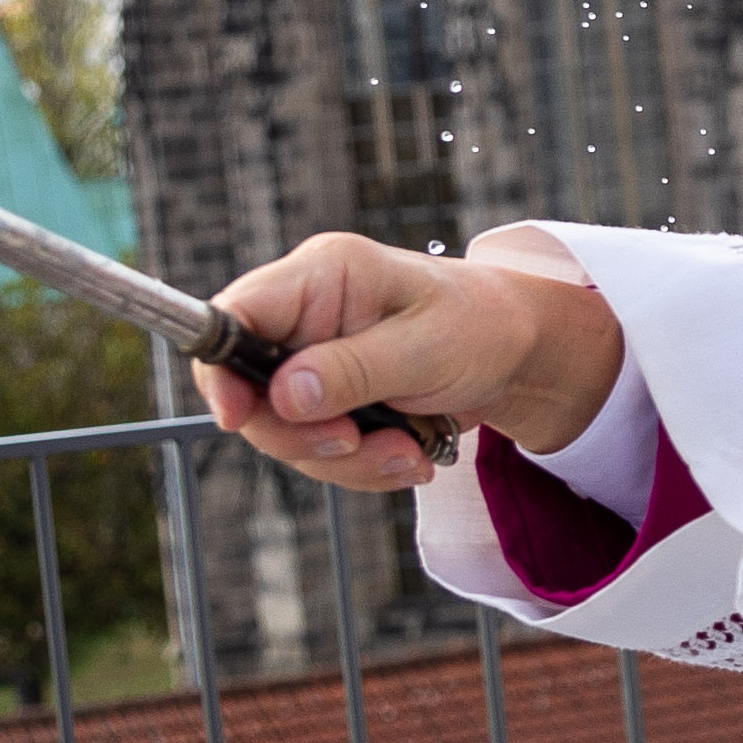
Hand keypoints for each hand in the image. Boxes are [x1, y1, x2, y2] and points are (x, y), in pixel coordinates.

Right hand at [197, 225, 626, 491]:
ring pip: (286, 434)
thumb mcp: (428, 345)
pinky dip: (364, 467)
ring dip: (345, 459)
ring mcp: (314, 364)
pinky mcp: (330, 405)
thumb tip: (282, 395)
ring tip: (407, 452)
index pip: (235, 315)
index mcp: (321, 275)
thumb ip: (353, 369)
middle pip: (248, 390)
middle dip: (300, 434)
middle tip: (354, 442)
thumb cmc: (481, 326)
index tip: (239, 417)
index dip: (220, 369)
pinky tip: (410, 456)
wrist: (521, 356)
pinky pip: (320, 453)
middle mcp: (305, 319)